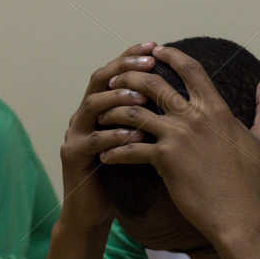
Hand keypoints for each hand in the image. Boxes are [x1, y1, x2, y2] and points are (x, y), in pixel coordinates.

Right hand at [59, 42, 160, 229]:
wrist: (94, 212)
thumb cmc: (123, 178)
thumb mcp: (139, 142)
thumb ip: (151, 119)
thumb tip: (187, 99)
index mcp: (101, 109)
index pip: (116, 73)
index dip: (132, 56)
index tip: (156, 46)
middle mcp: (84, 115)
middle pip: (99, 80)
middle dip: (124, 68)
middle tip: (149, 63)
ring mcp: (75, 134)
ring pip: (92, 105)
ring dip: (117, 98)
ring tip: (142, 97)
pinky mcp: (73, 156)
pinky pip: (92, 140)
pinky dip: (113, 135)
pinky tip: (134, 135)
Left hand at [98, 43, 259, 241]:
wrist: (239, 216)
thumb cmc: (252, 182)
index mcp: (217, 108)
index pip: (191, 69)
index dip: (171, 55)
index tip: (155, 50)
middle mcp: (195, 117)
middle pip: (154, 83)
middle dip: (129, 76)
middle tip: (114, 80)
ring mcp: (179, 136)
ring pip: (135, 111)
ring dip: (114, 111)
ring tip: (101, 115)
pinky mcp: (165, 159)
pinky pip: (130, 148)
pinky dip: (114, 150)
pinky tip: (105, 154)